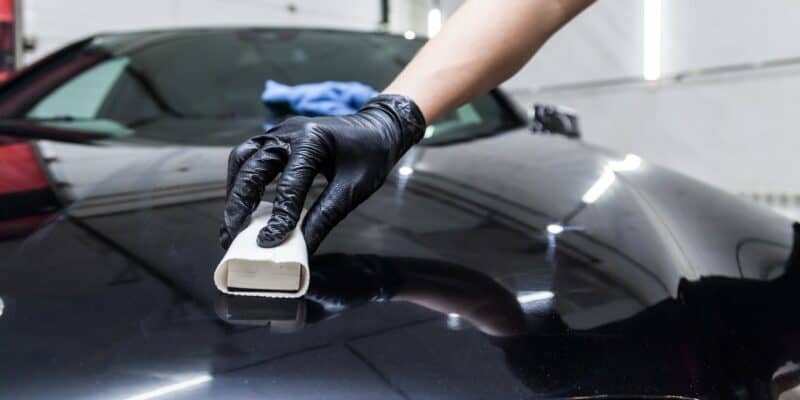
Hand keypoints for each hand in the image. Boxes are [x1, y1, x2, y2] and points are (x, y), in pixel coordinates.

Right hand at [220, 94, 425, 252]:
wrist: (377, 128)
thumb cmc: (371, 156)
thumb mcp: (354, 189)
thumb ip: (326, 216)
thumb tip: (303, 249)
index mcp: (313, 140)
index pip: (290, 184)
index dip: (278, 217)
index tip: (267, 244)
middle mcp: (289, 132)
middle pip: (252, 167)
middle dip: (239, 204)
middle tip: (232, 235)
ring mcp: (279, 132)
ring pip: (243, 159)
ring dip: (235, 191)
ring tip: (232, 223)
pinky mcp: (276, 138)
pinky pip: (249, 157)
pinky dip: (241, 180)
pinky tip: (242, 204)